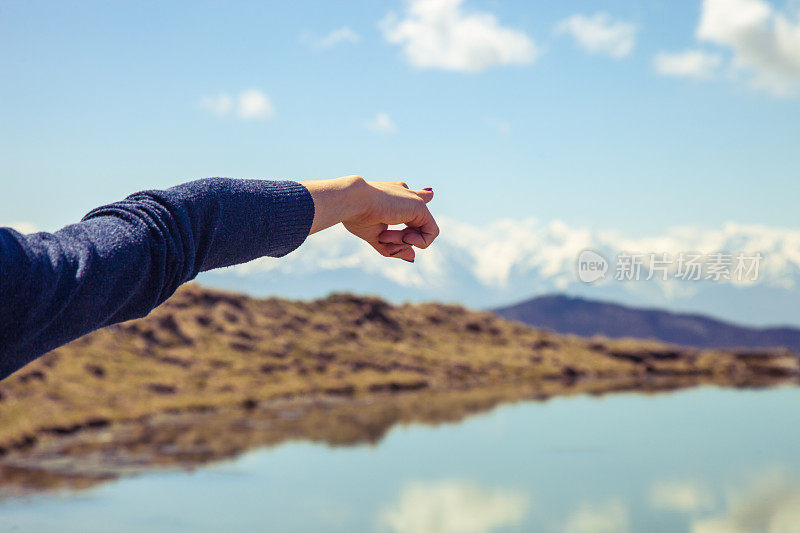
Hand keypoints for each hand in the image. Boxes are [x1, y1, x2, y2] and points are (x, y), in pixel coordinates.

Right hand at [299, 175, 438, 262]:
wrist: (353, 202)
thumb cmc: (357, 216)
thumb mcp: (377, 236)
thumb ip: (395, 245)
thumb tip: (413, 256)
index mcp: (394, 197)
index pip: (415, 197)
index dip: (423, 197)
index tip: (429, 194)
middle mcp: (406, 196)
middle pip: (416, 224)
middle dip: (399, 239)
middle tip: (382, 237)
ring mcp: (414, 200)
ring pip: (420, 232)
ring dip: (402, 242)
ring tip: (385, 235)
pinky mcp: (420, 206)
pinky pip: (431, 232)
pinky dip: (419, 242)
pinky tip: (405, 237)